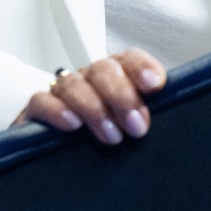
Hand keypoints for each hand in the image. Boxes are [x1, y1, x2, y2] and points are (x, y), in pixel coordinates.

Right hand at [14, 49, 165, 145]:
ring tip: (112, 136)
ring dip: (95, 108)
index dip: (142, 67)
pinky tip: (71, 124)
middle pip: (103, 70)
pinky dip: (57, 110)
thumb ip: (145, 117)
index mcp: (115, 76)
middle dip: (122, 96)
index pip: (129, 59)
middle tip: (137, 126)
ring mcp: (61, 93)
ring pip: (74, 84)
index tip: (155, 85)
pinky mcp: (36, 111)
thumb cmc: (105, 136)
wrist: (58, 150)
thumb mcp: (129, 125)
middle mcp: (89, 79)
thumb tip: (173, 120)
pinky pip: (41, 101)